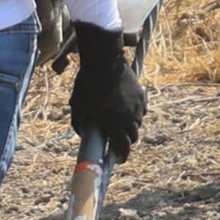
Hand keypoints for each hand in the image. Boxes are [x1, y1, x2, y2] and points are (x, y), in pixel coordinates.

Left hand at [67, 23, 146, 163]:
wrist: (104, 60)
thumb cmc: (88, 84)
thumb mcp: (77, 106)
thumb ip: (78, 123)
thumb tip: (81, 133)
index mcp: (115, 123)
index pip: (123, 147)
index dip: (122, 156)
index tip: (119, 159)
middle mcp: (130, 117)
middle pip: (133, 136)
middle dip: (126, 141)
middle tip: (117, 140)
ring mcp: (138, 105)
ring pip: (138, 123)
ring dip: (131, 127)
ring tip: (120, 123)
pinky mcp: (141, 93)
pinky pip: (142, 109)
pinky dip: (137, 113)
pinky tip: (128, 109)